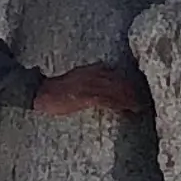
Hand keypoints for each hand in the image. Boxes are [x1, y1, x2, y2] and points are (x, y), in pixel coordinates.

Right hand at [31, 62, 151, 120]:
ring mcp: (87, 84)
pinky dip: (117, 104)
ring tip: (137, 107)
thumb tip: (104, 86)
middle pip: (117, 80)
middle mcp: (90, 74)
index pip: (112, 73)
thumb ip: (89, 79)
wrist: (39, 93)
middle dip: (131, 91)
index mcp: (89, 69)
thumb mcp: (75, 80)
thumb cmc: (56, 91)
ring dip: (127, 99)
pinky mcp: (84, 95)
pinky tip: (125, 110)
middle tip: (141, 101)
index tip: (135, 91)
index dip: (126, 82)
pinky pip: (105, 99)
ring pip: (114, 89)